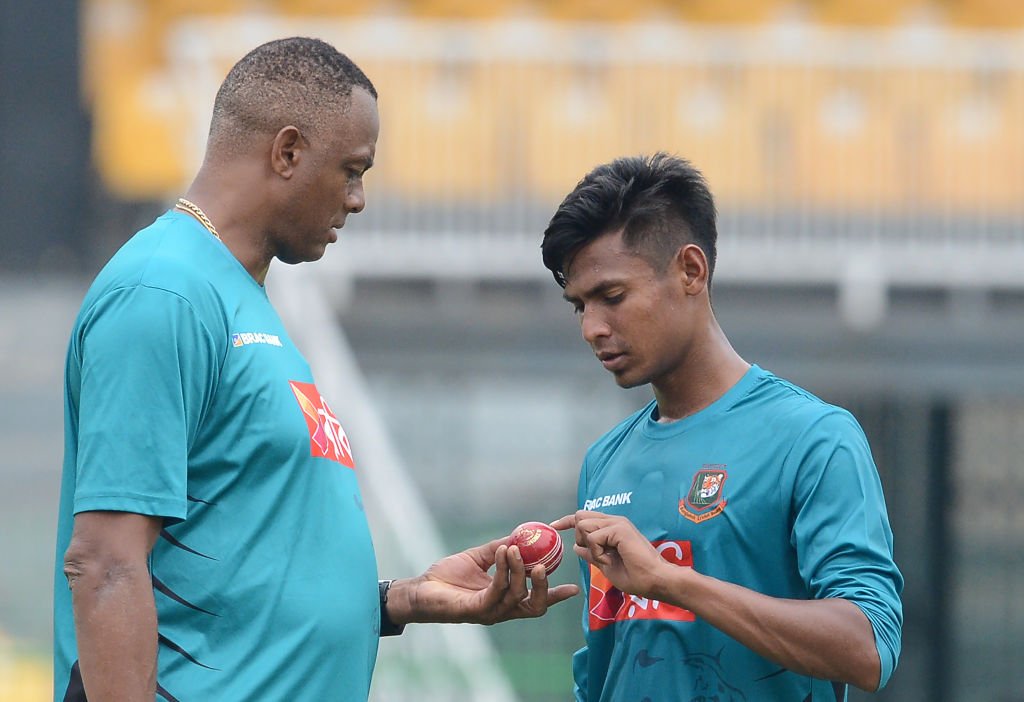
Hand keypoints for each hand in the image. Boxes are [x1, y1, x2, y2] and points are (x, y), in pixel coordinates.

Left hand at [392, 536, 578, 625]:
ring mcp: (489, 612)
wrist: (420, 589)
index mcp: (504, 600)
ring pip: (516, 594)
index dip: (555, 596)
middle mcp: (500, 610)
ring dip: (518, 569)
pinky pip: (497, 589)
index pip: (535, 601)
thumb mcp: (478, 558)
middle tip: (544, 565)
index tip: (575, 588)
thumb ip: (498, 550)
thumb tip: (519, 536)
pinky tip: (504, 552)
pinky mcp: (476, 609)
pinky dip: (503, 569)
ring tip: (516, 549)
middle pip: (534, 607)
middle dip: (544, 587)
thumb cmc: (446, 577)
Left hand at [561, 510, 670, 598]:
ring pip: (584, 525)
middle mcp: (614, 521)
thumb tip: (577, 548)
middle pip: (580, 517)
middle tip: (596, 554)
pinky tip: (610, 559)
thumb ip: (592, 554)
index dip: (566, 521)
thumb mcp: (606, 565)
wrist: (655, 580)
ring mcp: (617, 523)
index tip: (553, 526)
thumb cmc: (636, 576)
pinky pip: (593, 538)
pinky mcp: (619, 529)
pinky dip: (597, 552)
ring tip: (606, 559)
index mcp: (612, 527)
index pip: (584, 517)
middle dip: (580, 537)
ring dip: (590, 546)